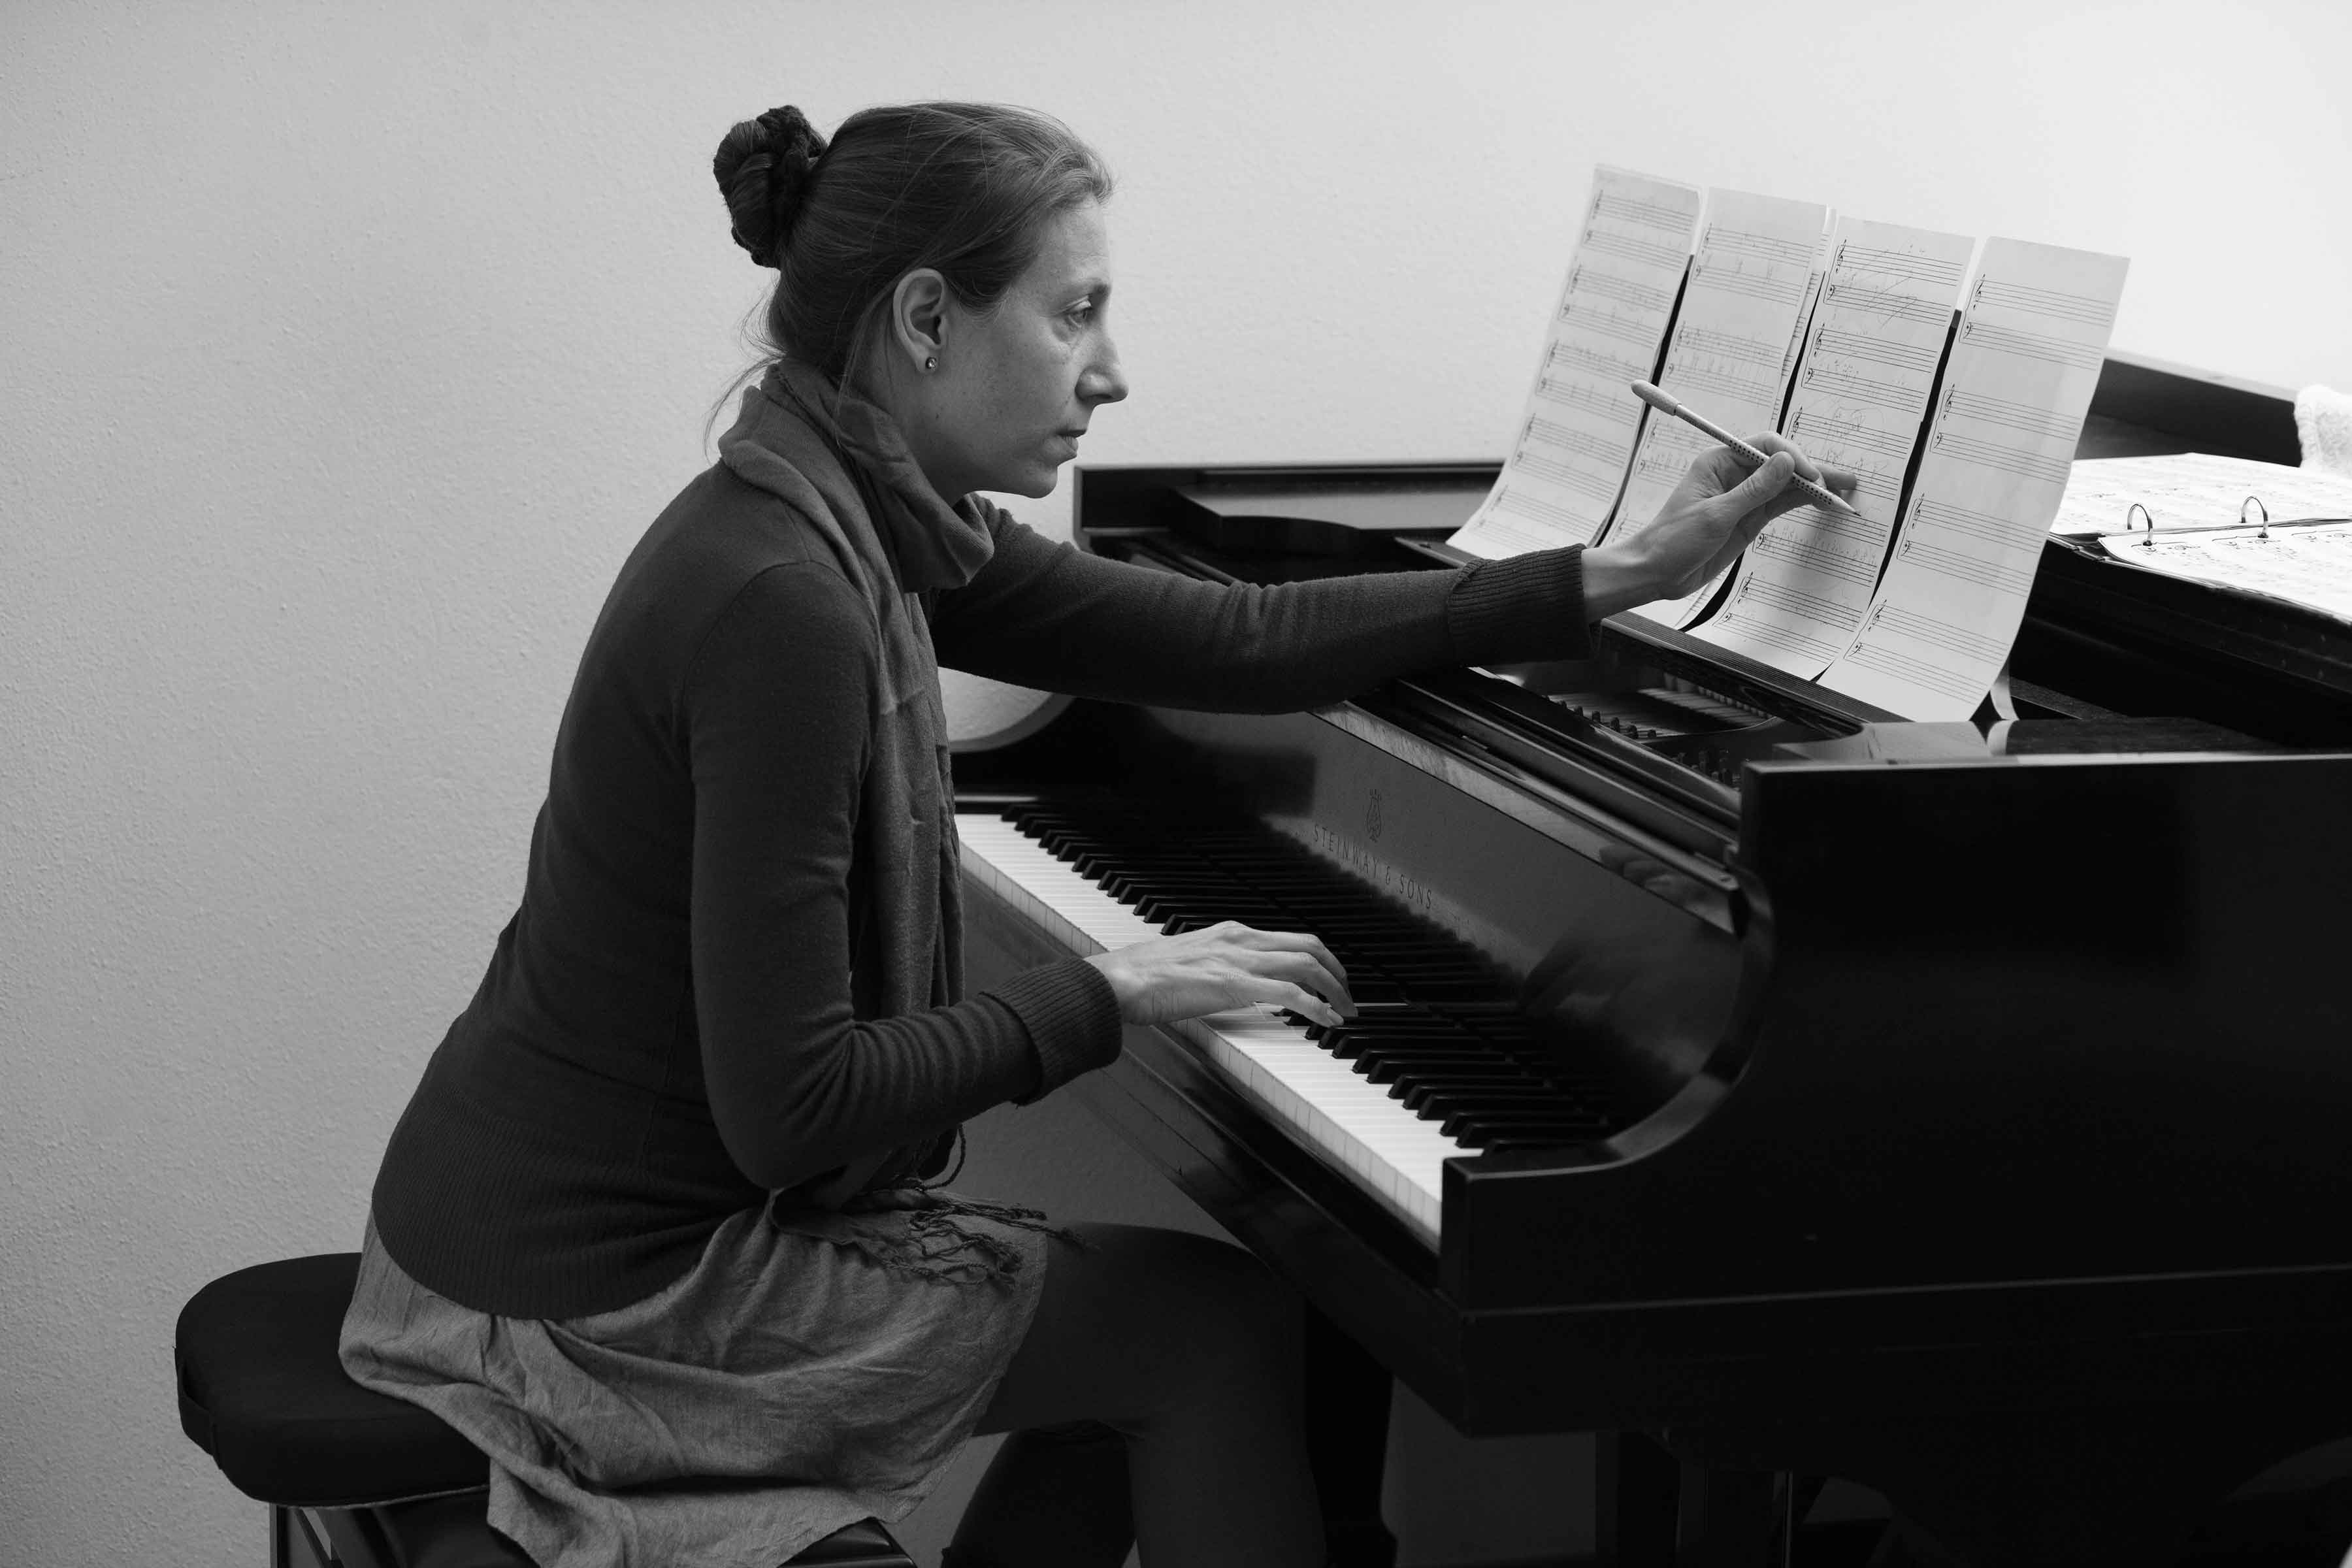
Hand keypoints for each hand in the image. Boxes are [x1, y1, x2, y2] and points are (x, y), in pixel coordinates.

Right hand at [1085, 921, 1355, 1028]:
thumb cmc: (1144, 977)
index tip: (1330, 980)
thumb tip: (1238, 988)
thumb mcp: (1191, 963)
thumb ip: (1219, 969)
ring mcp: (1238, 960)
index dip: (1319, 959)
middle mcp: (1240, 939)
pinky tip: (1326, 1021)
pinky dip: (1317, 1007)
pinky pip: (1290, 993)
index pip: (1289, 939)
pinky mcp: (1234, 984)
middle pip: (1308, 946)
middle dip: (1337, 972)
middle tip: (1348, 997)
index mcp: (1231, 933)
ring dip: (1334, 990)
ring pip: (1306, 965)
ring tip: (1345, 1011)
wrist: (1120, 980)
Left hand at [1582, 435, 1857, 617]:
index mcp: (1719, 461)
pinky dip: (1803, 503)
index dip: (1792, 457)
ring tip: (1846, 491)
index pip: (1765, 446)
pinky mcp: (1750, 517)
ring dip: (1815, 487)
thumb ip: (1753, 490)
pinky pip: (1782, 504)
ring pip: (1787, 485)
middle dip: (1813, 470)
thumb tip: (1785, 462)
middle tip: (1845, 480)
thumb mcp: (1714, 515)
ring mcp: (1745, 496)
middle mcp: (1735, 474)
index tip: (1809, 476)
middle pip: (1781, 464)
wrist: (1656, 571)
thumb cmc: (1672, 539)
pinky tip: (1825, 503)